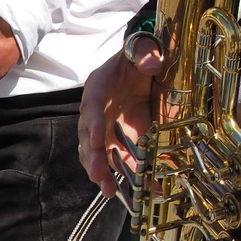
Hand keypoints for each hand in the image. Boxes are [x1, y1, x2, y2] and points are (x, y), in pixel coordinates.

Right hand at [78, 36, 160, 194]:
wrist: (139, 65)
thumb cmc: (136, 58)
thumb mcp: (141, 49)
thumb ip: (145, 53)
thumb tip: (152, 64)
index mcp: (98, 87)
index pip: (92, 106)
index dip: (94, 123)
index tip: (96, 139)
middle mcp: (96, 111)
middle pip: (89, 137)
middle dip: (94, 157)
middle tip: (100, 175)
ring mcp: (105, 128)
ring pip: (98, 154)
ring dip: (103, 172)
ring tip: (110, 191)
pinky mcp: (118, 139)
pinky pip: (118, 159)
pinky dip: (125, 175)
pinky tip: (137, 190)